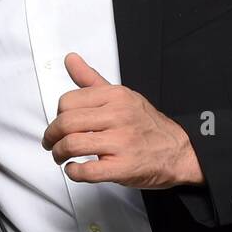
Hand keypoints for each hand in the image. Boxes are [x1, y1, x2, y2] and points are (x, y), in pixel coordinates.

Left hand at [41, 52, 205, 189]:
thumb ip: (92, 79)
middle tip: (52, 143)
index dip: (58, 114)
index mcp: (116, 96)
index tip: (61, 123)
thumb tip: (70, 59)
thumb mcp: (123, 95)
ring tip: (61, 157)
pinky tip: (75, 169)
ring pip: (72, 145)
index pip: (68, 101)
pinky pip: (87, 170)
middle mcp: (119, 116)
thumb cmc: (148, 125)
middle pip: (66, 123)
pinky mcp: (123, 167)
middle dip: (51, 136)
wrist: (179, 150)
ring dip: (59, 154)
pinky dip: (74, 172)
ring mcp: (122, 142)